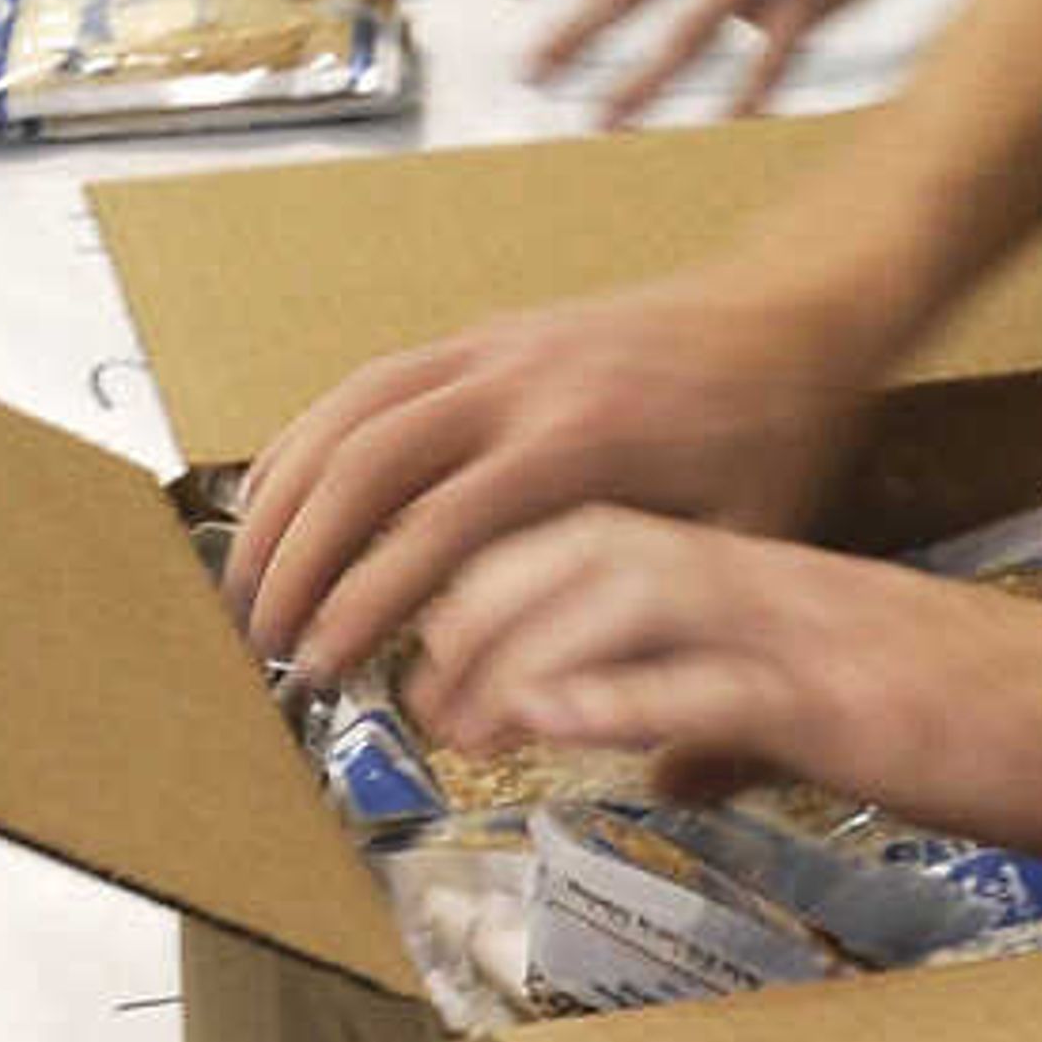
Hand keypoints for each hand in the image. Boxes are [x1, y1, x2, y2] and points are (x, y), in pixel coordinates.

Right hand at [224, 269, 876, 695]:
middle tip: (267, 647)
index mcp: (582, 441)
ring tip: (250, 588)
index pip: (437, 529)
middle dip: (297, 560)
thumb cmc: (774, 435)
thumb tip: (592, 727)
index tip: (323, 671)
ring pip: (349, 412)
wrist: (791, 313)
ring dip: (285, 500)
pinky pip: (370, 382)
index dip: (366, 604)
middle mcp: (522, 383)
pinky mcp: (484, 337)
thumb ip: (658, 618)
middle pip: (366, 465)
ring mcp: (496, 349)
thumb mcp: (739, 539)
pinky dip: (310, 441)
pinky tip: (281, 503)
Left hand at [406, 508, 1041, 833]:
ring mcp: (798, 633)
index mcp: (770, 579)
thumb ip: (741, 728)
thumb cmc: (983, 717)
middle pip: (591, 550)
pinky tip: (550, 723)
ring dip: (522, 650)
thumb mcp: (836, 716)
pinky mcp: (832, 699)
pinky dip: (617, 698)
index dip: (507, 584)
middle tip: (420, 687)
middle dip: (485, 609)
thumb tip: (668, 770)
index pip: (608, 540)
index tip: (444, 649)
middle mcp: (770, 585)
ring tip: (457, 712)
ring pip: (627, 598)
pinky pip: (706, 684)